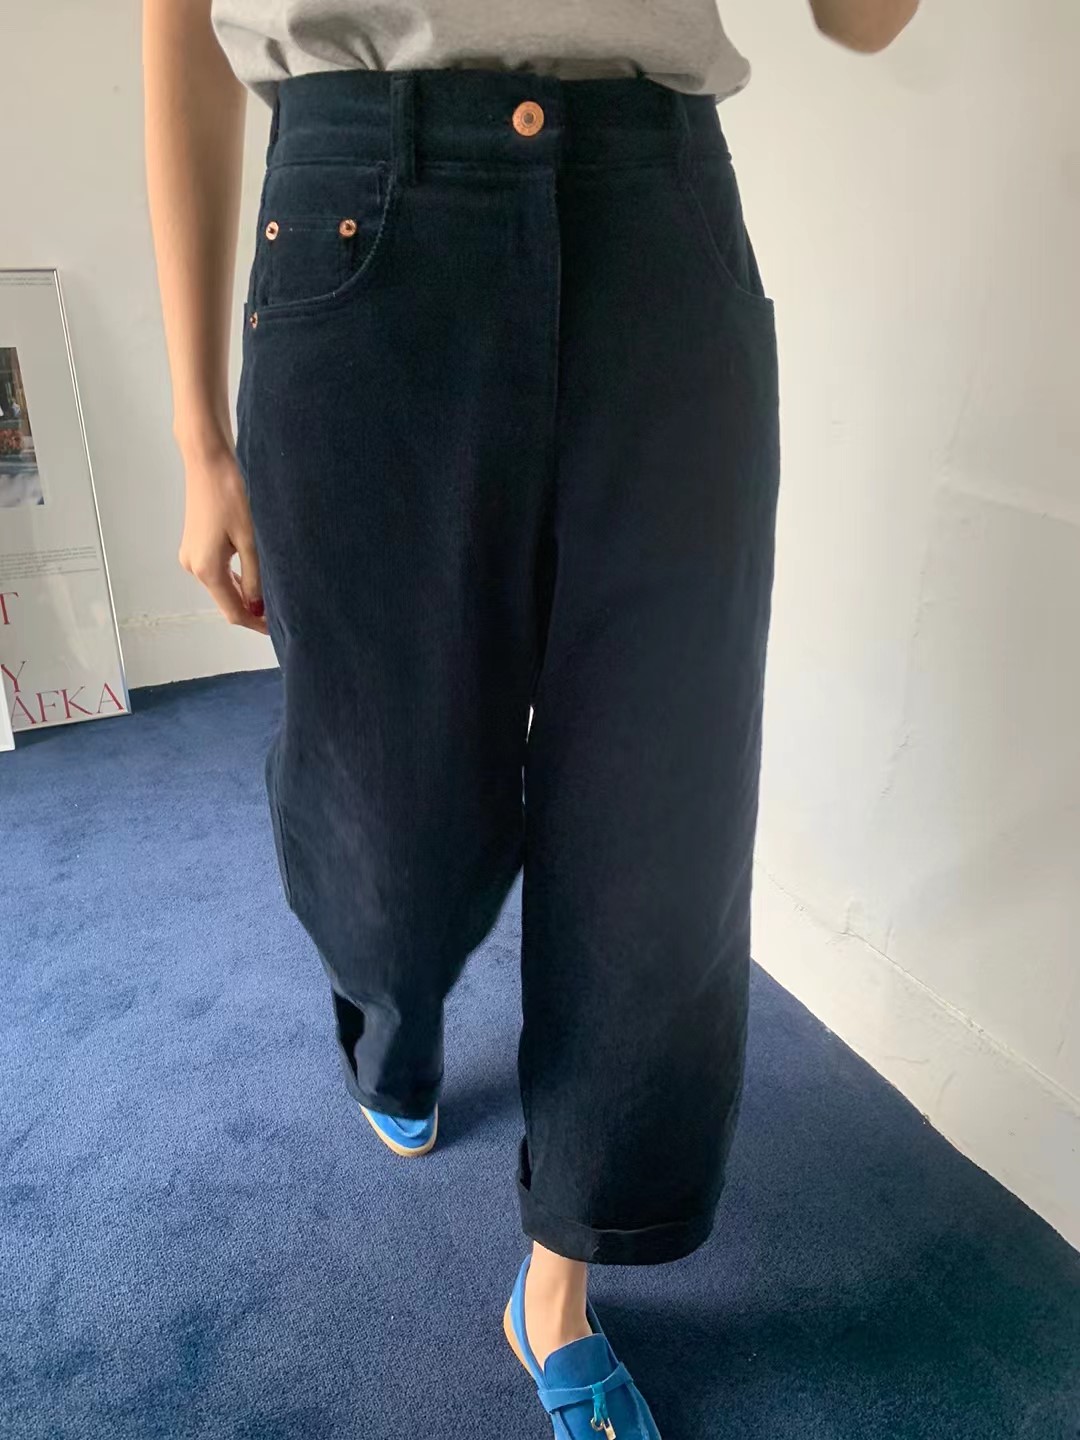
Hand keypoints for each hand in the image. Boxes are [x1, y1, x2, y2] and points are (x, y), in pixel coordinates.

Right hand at [178, 442, 268, 635]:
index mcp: (206, 569)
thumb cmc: (231, 494)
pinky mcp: (193, 543)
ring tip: (272, 594)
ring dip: (244, 593)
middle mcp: (193, 567)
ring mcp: (190, 555)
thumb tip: (258, 607)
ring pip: (221, 586)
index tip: (279, 628)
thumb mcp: (251, 539)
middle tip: (282, 612)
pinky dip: (234, 577)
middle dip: (252, 609)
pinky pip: (216, 570)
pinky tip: (253, 574)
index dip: (256, 623)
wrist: (208, 461)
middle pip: (226, 601)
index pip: (234, 612)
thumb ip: (254, 578)